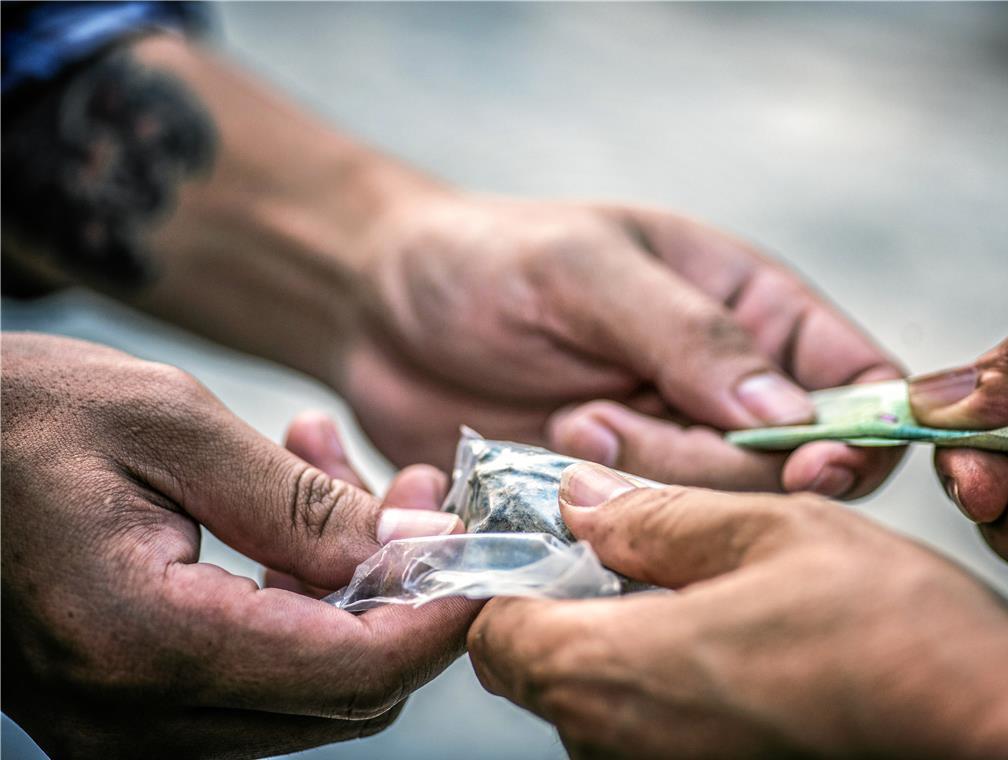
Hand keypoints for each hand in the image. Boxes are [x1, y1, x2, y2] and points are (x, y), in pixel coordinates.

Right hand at [1, 333, 475, 757]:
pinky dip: (297, 602)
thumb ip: (302, 502)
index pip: (352, 672)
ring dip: (349, 590)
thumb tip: (417, 549)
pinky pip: (256, 675)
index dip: (439, 618)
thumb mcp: (173, 428)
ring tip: (342, 476)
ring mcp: (124, 724)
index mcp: (144, 643)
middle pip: (343, 692)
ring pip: (308, 686)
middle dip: (402, 594)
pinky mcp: (127, 704)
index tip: (481, 554)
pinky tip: (291, 516)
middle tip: (414, 492)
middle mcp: (132, 715)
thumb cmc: (22, 416)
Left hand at [46, 36, 902, 500]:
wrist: (380, 312)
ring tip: (559, 432)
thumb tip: (792, 417)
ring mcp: (668, 458)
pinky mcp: (612, 508)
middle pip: (787, 474)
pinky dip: (603, 536)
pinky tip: (544, 493)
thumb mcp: (585, 268)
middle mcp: (722, 395)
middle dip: (700, 464)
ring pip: (715, 521)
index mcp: (750, 314)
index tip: (815, 465)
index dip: (859, 433)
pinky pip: (643, 548)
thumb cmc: (485, 261)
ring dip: (642, 495)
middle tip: (592, 422)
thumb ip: (688, 334)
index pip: (856, 382)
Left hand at [467, 464, 1007, 758]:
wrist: (996, 742)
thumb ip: (657, 516)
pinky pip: (643, 728)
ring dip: (615, 640)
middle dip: (561, 603)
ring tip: (693, 585)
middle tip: (628, 547)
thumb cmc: (897, 642)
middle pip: (535, 668)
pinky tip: (727, 639)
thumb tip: (581, 498)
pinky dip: (658, 680)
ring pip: (589, 700)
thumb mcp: (772, 532)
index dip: (511, 573)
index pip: (494, 630)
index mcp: (613, 671)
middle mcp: (617, 742)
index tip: (549, 534)